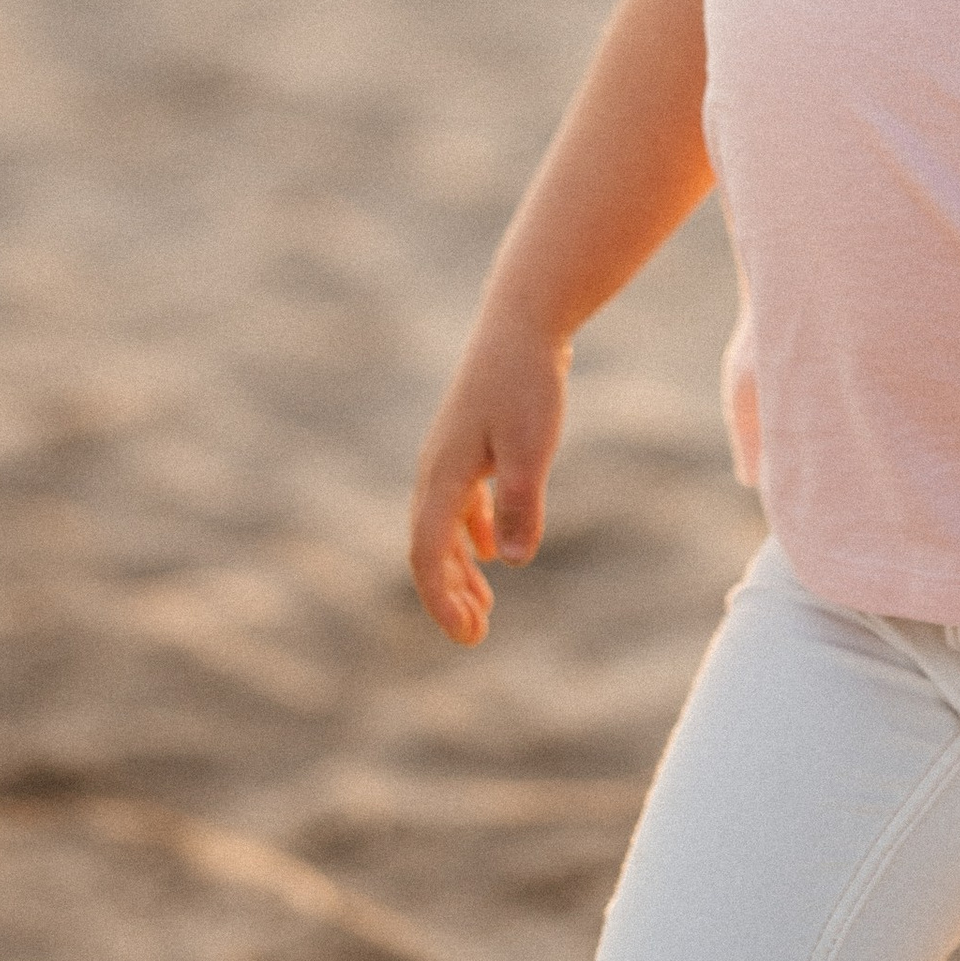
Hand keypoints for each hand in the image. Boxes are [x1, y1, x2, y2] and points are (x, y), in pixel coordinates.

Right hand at [407, 325, 568, 646]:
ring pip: (444, 528)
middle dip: (448, 595)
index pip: (428, 554)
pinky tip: (496, 554)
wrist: (523, 324)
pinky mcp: (471, 444)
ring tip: (483, 608)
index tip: (468, 636)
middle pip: (430, 547)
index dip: (442, 600)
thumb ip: (520, 503)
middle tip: (475, 636)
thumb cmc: (526, 383)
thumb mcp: (530, 448)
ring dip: (460, 570)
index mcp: (443, 476)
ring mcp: (451, 456)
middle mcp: (437, 470)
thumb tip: (515, 561)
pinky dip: (473, 536)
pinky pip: (460, 505)